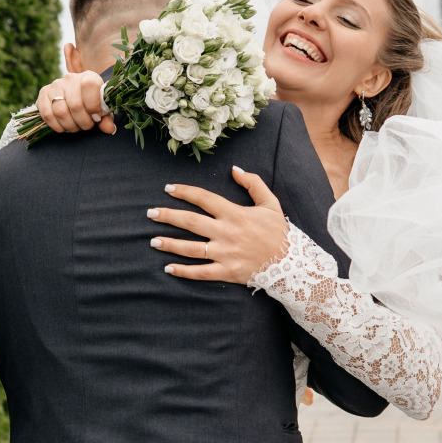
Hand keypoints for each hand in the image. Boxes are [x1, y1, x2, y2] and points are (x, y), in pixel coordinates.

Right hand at [35, 71, 113, 133]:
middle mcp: (70, 78)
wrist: (74, 97)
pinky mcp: (43, 93)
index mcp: (89, 77)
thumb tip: (109, 129)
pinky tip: (63, 127)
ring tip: (75, 126)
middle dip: (83, 122)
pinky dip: (56, 125)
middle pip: (75, 105)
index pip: (89, 85)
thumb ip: (106, 119)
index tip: (96, 118)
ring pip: (60, 111)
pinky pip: (47, 114)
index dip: (93, 106)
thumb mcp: (101, 109)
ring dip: (70, 125)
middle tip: (86, 126)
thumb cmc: (91, 104)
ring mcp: (55, 85)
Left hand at [149, 166, 288, 283]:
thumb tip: (235, 169)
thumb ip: (253, 183)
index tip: (168, 189)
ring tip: (153, 240)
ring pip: (190, 248)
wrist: (291, 263)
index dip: (184, 192)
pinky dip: (183, 272)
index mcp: (234, 214)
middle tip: (150, 213)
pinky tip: (168, 268)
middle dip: (168, 216)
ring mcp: (224, 254)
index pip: (203, 198)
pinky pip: (200, 272)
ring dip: (169, 244)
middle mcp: (225, 233)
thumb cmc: (278, 232)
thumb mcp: (270, 203)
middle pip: (190, 222)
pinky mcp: (226, 272)